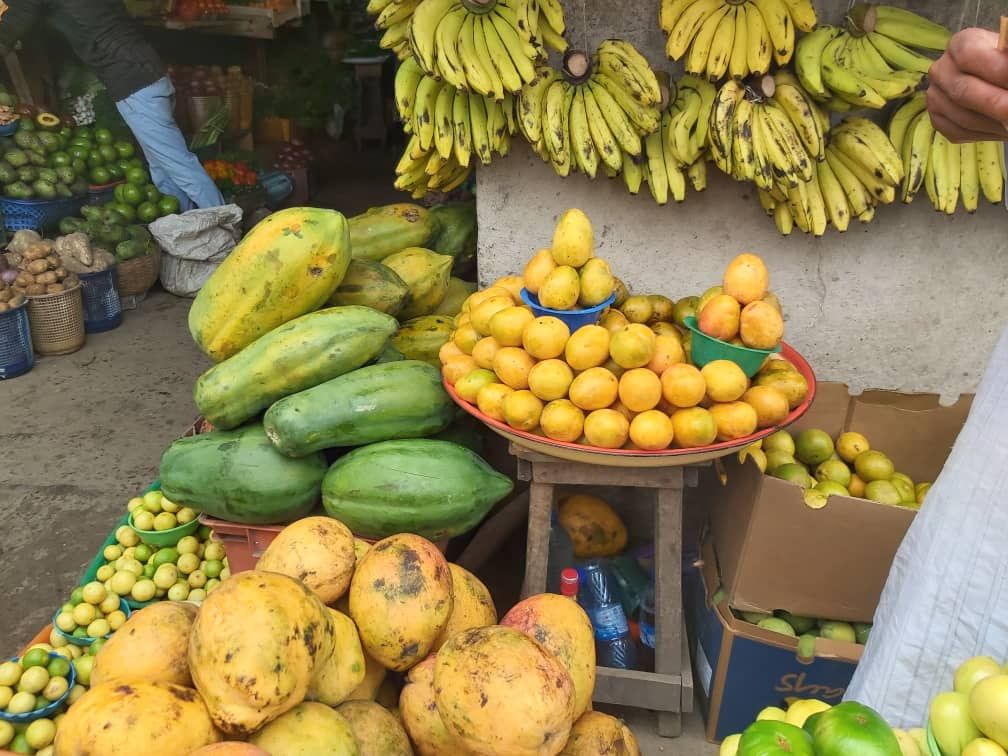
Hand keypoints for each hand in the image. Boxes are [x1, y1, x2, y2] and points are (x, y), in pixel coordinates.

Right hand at [927, 27, 1007, 142]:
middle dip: (995, 104)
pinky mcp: (938, 120)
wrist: (998, 82)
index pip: (968, 56)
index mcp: (960, 44)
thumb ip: (1007, 56)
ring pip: (962, 116)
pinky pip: (959, 131)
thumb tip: (1007, 69)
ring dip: (993, 123)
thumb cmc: (1005, 66)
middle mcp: (941, 70)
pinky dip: (984, 133)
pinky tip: (1001, 127)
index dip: (996, 69)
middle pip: (963, 91)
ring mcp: (936, 97)